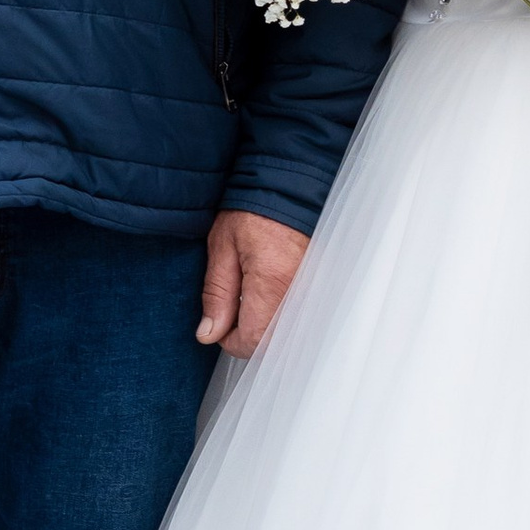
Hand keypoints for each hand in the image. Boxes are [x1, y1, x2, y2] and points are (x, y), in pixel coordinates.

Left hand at [197, 209, 309, 357]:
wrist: (290, 186)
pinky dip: (281, 315)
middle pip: (272, 343)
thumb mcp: (222, 247)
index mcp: (272, 284)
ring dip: (265, 326)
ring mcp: (314, 290)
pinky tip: (270, 294)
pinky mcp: (320, 285)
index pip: (252, 342)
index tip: (220, 323)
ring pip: (287, 334)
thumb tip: (209, 334)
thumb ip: (217, 294)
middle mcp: (299, 293)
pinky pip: (299, 317)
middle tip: (233, 310)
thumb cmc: (254, 210)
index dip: (230, 340)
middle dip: (248, 335)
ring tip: (251, 298)